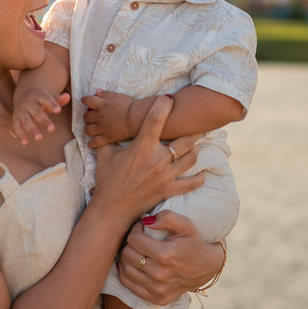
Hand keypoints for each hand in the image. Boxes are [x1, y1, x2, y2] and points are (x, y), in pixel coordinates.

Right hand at [12, 87, 69, 145]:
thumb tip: (67, 97)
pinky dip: (20, 135)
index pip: (46, 99)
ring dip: (32, 129)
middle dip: (44, 120)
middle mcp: (29, 103)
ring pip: (26, 120)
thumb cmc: (42, 99)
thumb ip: (59, 99)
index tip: (58, 110)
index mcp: (39, 95)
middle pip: (37, 111)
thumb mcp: (50, 97)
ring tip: (39, 138)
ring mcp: (22, 110)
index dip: (52, 104)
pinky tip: (25, 143)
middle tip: (52, 129)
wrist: (25, 94)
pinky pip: (17, 127)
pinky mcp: (16, 118)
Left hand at [81, 90, 134, 144]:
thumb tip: (97, 91)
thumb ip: (106, 94)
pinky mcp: (107, 138)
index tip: (85, 100)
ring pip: (87, 130)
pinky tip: (91, 143)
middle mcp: (99, 117)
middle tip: (91, 117)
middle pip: (86, 117)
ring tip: (92, 128)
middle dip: (87, 116)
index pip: (87, 100)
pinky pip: (95, 143)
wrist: (136, 118)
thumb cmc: (129, 105)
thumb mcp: (117, 96)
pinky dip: (92, 143)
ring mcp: (102, 128)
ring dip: (88, 129)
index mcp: (101, 105)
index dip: (85, 100)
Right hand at [91, 97, 203, 221]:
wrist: (112, 208)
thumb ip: (109, 137)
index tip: (168, 99)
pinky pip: (191, 183)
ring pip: (192, 158)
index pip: (156, 118)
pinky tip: (201, 172)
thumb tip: (106, 124)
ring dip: (195, 149)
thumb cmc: (108, 180)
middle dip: (192, 129)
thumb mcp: (105, 154)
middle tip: (195, 123)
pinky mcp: (169, 190)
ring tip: (196, 144)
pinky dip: (199, 177)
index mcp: (142, 147)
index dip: (164, 105)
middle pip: (185, 139)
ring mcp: (166, 176)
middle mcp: (158, 159)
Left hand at [117, 210, 222, 305]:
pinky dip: (127, 273)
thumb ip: (167, 217)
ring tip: (139, 250)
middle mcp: (159, 275)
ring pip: (125, 269)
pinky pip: (128, 284)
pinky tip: (135, 264)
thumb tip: (146, 221)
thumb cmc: (193, 242)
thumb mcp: (186, 224)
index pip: (134, 240)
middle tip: (140, 238)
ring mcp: (157, 289)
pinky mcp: (156, 298)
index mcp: (165, 255)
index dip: (136, 230)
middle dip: (131, 243)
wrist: (206, 267)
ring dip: (128, 257)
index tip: (142, 227)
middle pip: (127, 254)